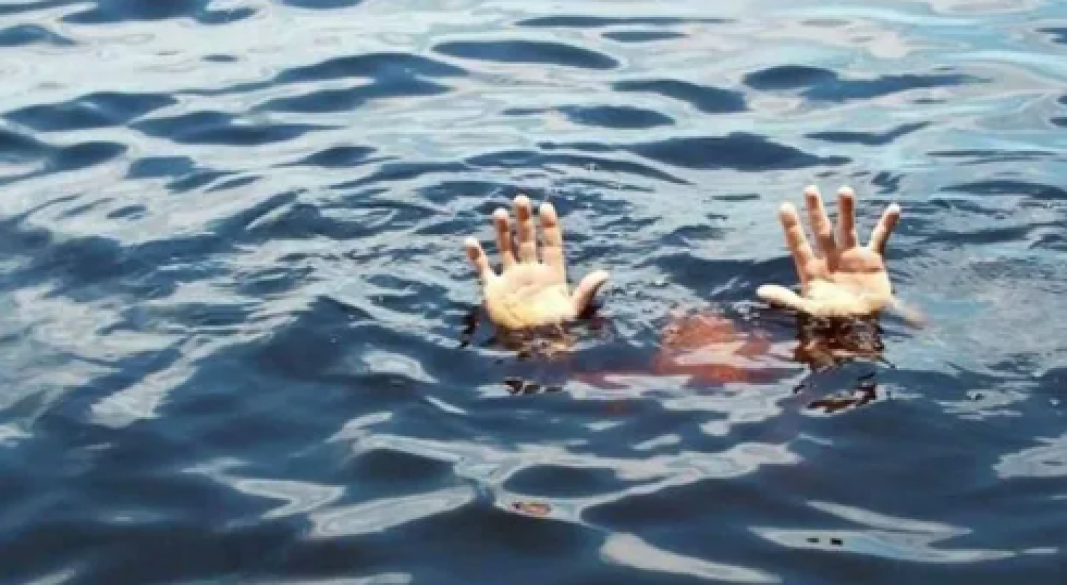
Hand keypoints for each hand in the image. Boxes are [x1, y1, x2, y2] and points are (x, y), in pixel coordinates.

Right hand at [465, 195, 609, 330]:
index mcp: (552, 273)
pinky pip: (484, 269)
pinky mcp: (494, 289)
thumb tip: (604, 274)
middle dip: (524, 220)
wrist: (534, 346)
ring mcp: (511, 278)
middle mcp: (531, 271)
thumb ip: (586, 291)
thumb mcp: (574, 310)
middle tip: (520, 198)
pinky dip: (476, 256)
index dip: (549, 225)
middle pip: (527, 239)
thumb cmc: (557, 330)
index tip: (546, 206)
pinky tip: (471, 242)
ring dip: (503, 231)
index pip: (551, 243)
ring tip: (499, 212)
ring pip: (506, 248)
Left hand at [758, 186, 900, 317]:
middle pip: (821, 229)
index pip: (798, 243)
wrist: (862, 328)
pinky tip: (893, 208)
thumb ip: (786, 299)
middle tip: (810, 189)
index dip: (792, 226)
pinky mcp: (872, 260)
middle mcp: (830, 258)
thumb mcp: (808, 310)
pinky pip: (880, 238)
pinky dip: (887, 225)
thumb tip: (760, 291)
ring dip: (847, 210)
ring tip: (845, 190)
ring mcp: (851, 257)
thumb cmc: (831, 320)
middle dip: (815, 210)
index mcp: (811, 268)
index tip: (785, 206)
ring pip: (848, 228)